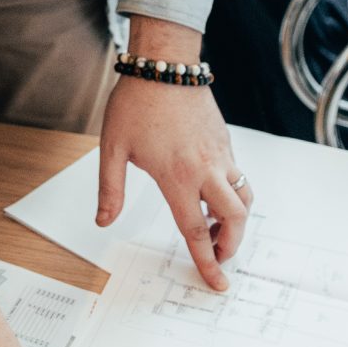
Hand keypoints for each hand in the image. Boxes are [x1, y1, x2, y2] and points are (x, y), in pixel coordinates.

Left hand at [98, 20, 248, 290]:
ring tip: (213, 225)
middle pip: (235, 218)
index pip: (196, 230)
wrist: (165, 63)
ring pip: (244, 197)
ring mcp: (220, 154)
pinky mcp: (225, 141)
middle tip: (217, 254)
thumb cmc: (135, 103)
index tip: (217, 283)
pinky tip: (209, 192)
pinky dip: (232, 194)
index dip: (206, 261)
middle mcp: (206, 169)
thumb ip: (109, 189)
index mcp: (177, 177)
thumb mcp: (112, 148)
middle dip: (231, 244)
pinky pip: (238, 175)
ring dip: (235, 219)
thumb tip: (103, 221)